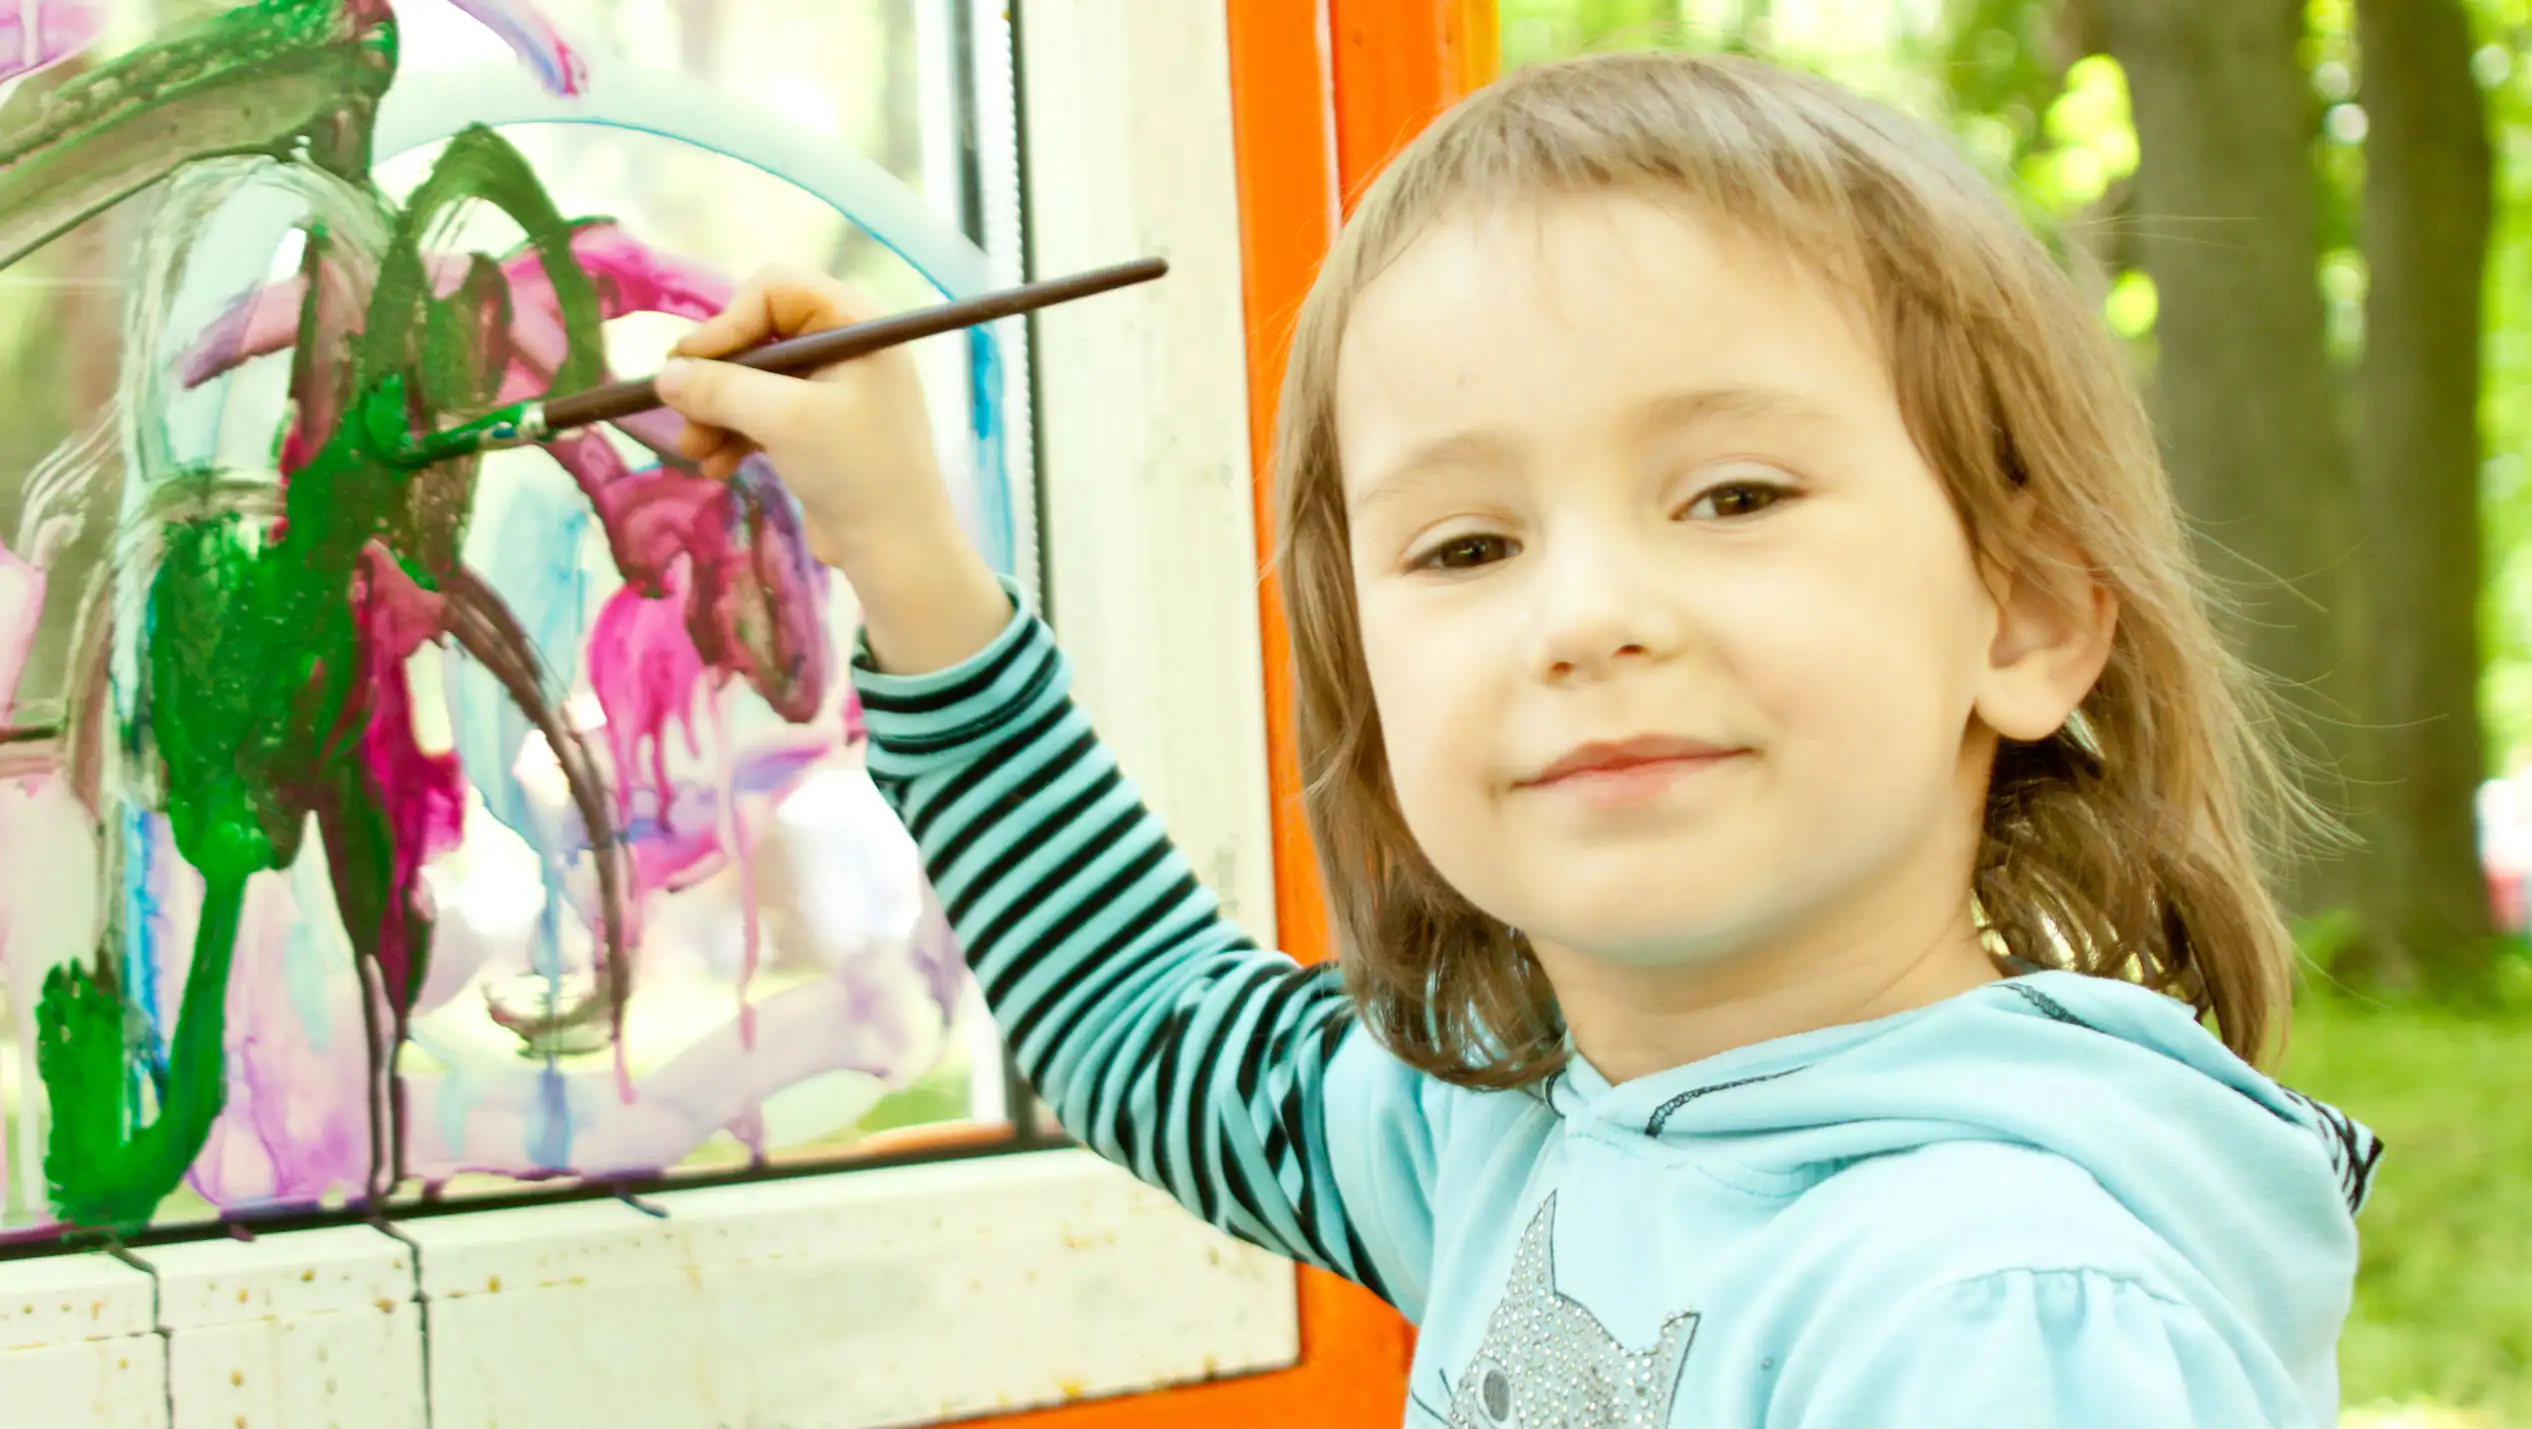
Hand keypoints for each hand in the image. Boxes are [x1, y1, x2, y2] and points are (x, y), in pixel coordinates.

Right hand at [656, 265, 1010, 674]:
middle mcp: (848, 350)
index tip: (694, 362)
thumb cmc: (856, 471)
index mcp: (857, 328)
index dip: (729, 319)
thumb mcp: (784, 420)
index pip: (778, 290)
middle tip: (681, 407)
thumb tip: (666, 374)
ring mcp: (834, 392)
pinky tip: (714, 465)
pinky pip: (763, 415)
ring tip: (694, 450)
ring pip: (755, 380)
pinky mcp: (819, 431)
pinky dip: (735, 434)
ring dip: (717, 411)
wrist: (899, 552)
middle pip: (760, 334)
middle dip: (717, 375)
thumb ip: (721, 388)